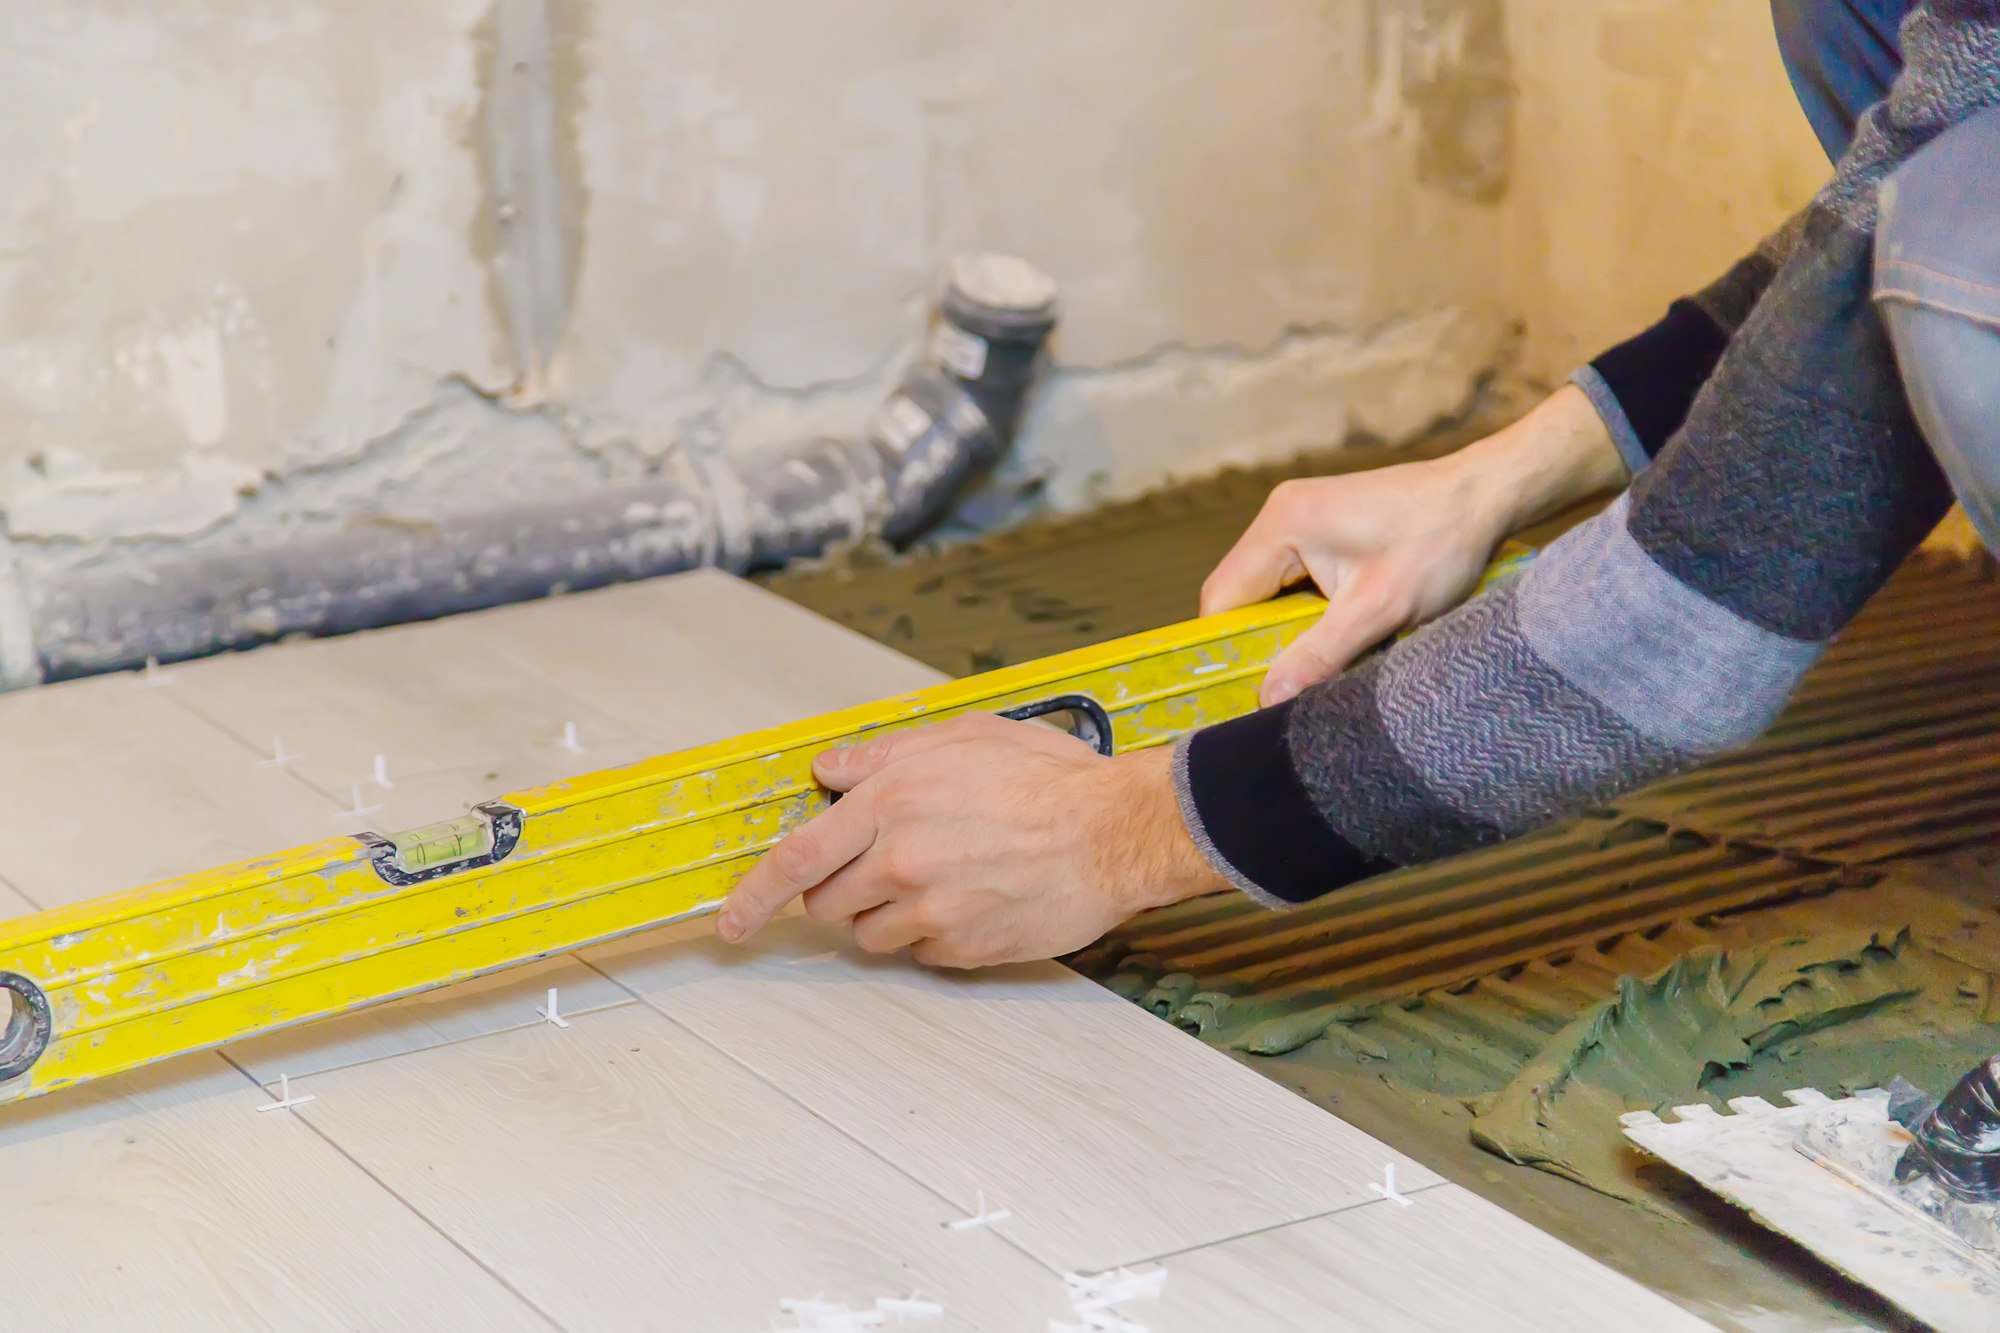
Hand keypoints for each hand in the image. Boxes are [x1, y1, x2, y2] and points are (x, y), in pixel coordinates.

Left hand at [716, 714, 1225, 967]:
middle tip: (882, 866)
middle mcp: (900, 860)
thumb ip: (884, 756)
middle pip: (825, 904)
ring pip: (870, 933)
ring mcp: (930, 910)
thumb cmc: (1049, 779)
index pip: (795, 859)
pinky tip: (975, 899)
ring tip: (943, 876)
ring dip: (886, 913)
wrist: (1117, 833)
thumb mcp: (963, 737)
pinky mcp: (961, 949)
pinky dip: (932, 933)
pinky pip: (919, 952)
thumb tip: (828, 770)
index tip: (730, 921)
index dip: (752, 895)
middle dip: (838, 891)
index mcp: (890, 801)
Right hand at [1201, 384, 1625, 705]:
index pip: (1223, 598)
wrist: (1486, 495)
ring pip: (1270, 590)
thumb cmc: (1438, 542)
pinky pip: (1296, 579)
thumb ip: (1318, 656)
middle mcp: (1282, 513)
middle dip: (1264, 640)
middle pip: (1242, 595)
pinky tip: (1343, 628)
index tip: (1251, 689)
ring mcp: (1302, 516)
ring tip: (1327, 653)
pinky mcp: (1325, 526)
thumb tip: (1268, 700)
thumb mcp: (1378, 610)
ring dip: (1291, 627)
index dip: (1230, 649)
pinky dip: (1311, 611)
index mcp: (1282, 524)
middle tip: (1295, 680)